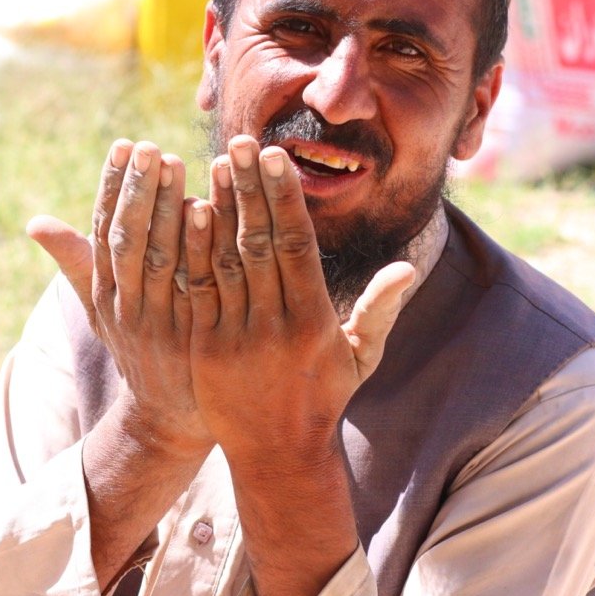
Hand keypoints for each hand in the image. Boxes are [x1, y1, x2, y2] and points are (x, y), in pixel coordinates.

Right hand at [28, 139, 209, 454]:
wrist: (168, 418)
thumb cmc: (138, 348)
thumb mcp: (102, 310)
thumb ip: (77, 263)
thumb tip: (34, 222)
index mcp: (104, 293)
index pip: (102, 231)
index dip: (112, 187)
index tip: (123, 145)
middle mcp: (125, 306)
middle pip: (127, 239)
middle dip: (137, 190)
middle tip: (151, 146)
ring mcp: (158, 323)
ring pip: (158, 257)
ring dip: (165, 208)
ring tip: (177, 163)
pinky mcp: (190, 336)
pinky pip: (194, 284)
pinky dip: (197, 246)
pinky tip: (208, 209)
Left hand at [183, 135, 414, 467]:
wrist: (277, 453)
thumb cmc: (326, 397)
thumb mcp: (362, 357)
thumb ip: (380, 309)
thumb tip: (406, 269)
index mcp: (312, 322)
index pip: (295, 246)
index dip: (282, 198)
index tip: (273, 156)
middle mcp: (273, 326)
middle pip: (257, 244)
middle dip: (249, 190)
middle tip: (240, 143)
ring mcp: (233, 337)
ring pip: (222, 261)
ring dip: (218, 209)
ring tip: (215, 165)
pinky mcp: (203, 347)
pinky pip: (196, 289)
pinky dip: (192, 249)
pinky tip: (188, 211)